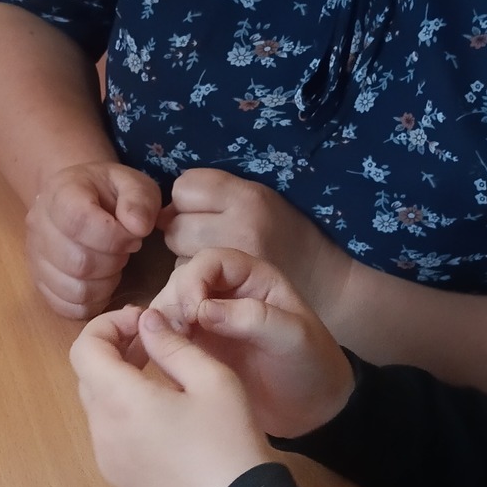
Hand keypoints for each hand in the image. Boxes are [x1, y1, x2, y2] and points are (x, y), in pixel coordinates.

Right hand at [27, 162, 161, 320]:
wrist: (80, 196)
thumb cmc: (110, 192)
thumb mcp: (134, 184)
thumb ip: (140, 201)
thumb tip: (138, 228)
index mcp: (60, 192)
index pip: (79, 222)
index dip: (114, 237)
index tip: (133, 236)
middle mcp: (39, 224)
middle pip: (77, 262)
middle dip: (113, 262)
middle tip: (125, 251)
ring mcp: (35, 255)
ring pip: (72, 289)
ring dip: (104, 284)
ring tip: (112, 265)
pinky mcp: (39, 280)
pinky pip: (64, 306)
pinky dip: (90, 302)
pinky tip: (101, 282)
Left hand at [70, 306, 272, 486]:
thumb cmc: (228, 440)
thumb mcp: (212, 380)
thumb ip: (172, 344)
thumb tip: (147, 322)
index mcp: (120, 400)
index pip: (84, 348)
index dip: (107, 325)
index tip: (142, 322)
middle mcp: (102, 430)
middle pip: (88, 376)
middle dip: (114, 351)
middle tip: (153, 343)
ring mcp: (107, 459)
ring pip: (98, 407)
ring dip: (119, 383)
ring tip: (163, 380)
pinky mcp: (119, 480)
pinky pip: (109, 435)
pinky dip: (124, 414)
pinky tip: (164, 419)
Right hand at [151, 249, 353, 438]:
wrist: (312, 409)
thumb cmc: (311, 365)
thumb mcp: (293, 337)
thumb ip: (252, 318)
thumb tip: (202, 310)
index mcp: (252, 278)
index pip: (210, 261)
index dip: (194, 280)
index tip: (193, 313)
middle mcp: (224, 294)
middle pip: (181, 282)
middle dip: (173, 304)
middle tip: (177, 337)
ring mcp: (207, 323)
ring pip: (168, 309)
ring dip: (159, 326)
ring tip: (166, 352)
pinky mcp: (196, 350)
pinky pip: (165, 339)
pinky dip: (157, 346)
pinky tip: (160, 363)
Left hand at [160, 169, 352, 321]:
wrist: (325, 283)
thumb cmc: (285, 234)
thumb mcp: (258, 198)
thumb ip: (213, 196)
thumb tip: (161, 213)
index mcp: (249, 198)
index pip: (184, 188)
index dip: (188, 200)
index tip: (206, 210)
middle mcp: (239, 230)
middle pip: (174, 225)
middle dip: (184, 231)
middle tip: (212, 239)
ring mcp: (233, 268)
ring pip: (176, 257)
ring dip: (187, 260)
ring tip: (220, 262)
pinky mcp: (226, 298)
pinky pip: (189, 284)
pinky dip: (197, 283)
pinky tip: (221, 284)